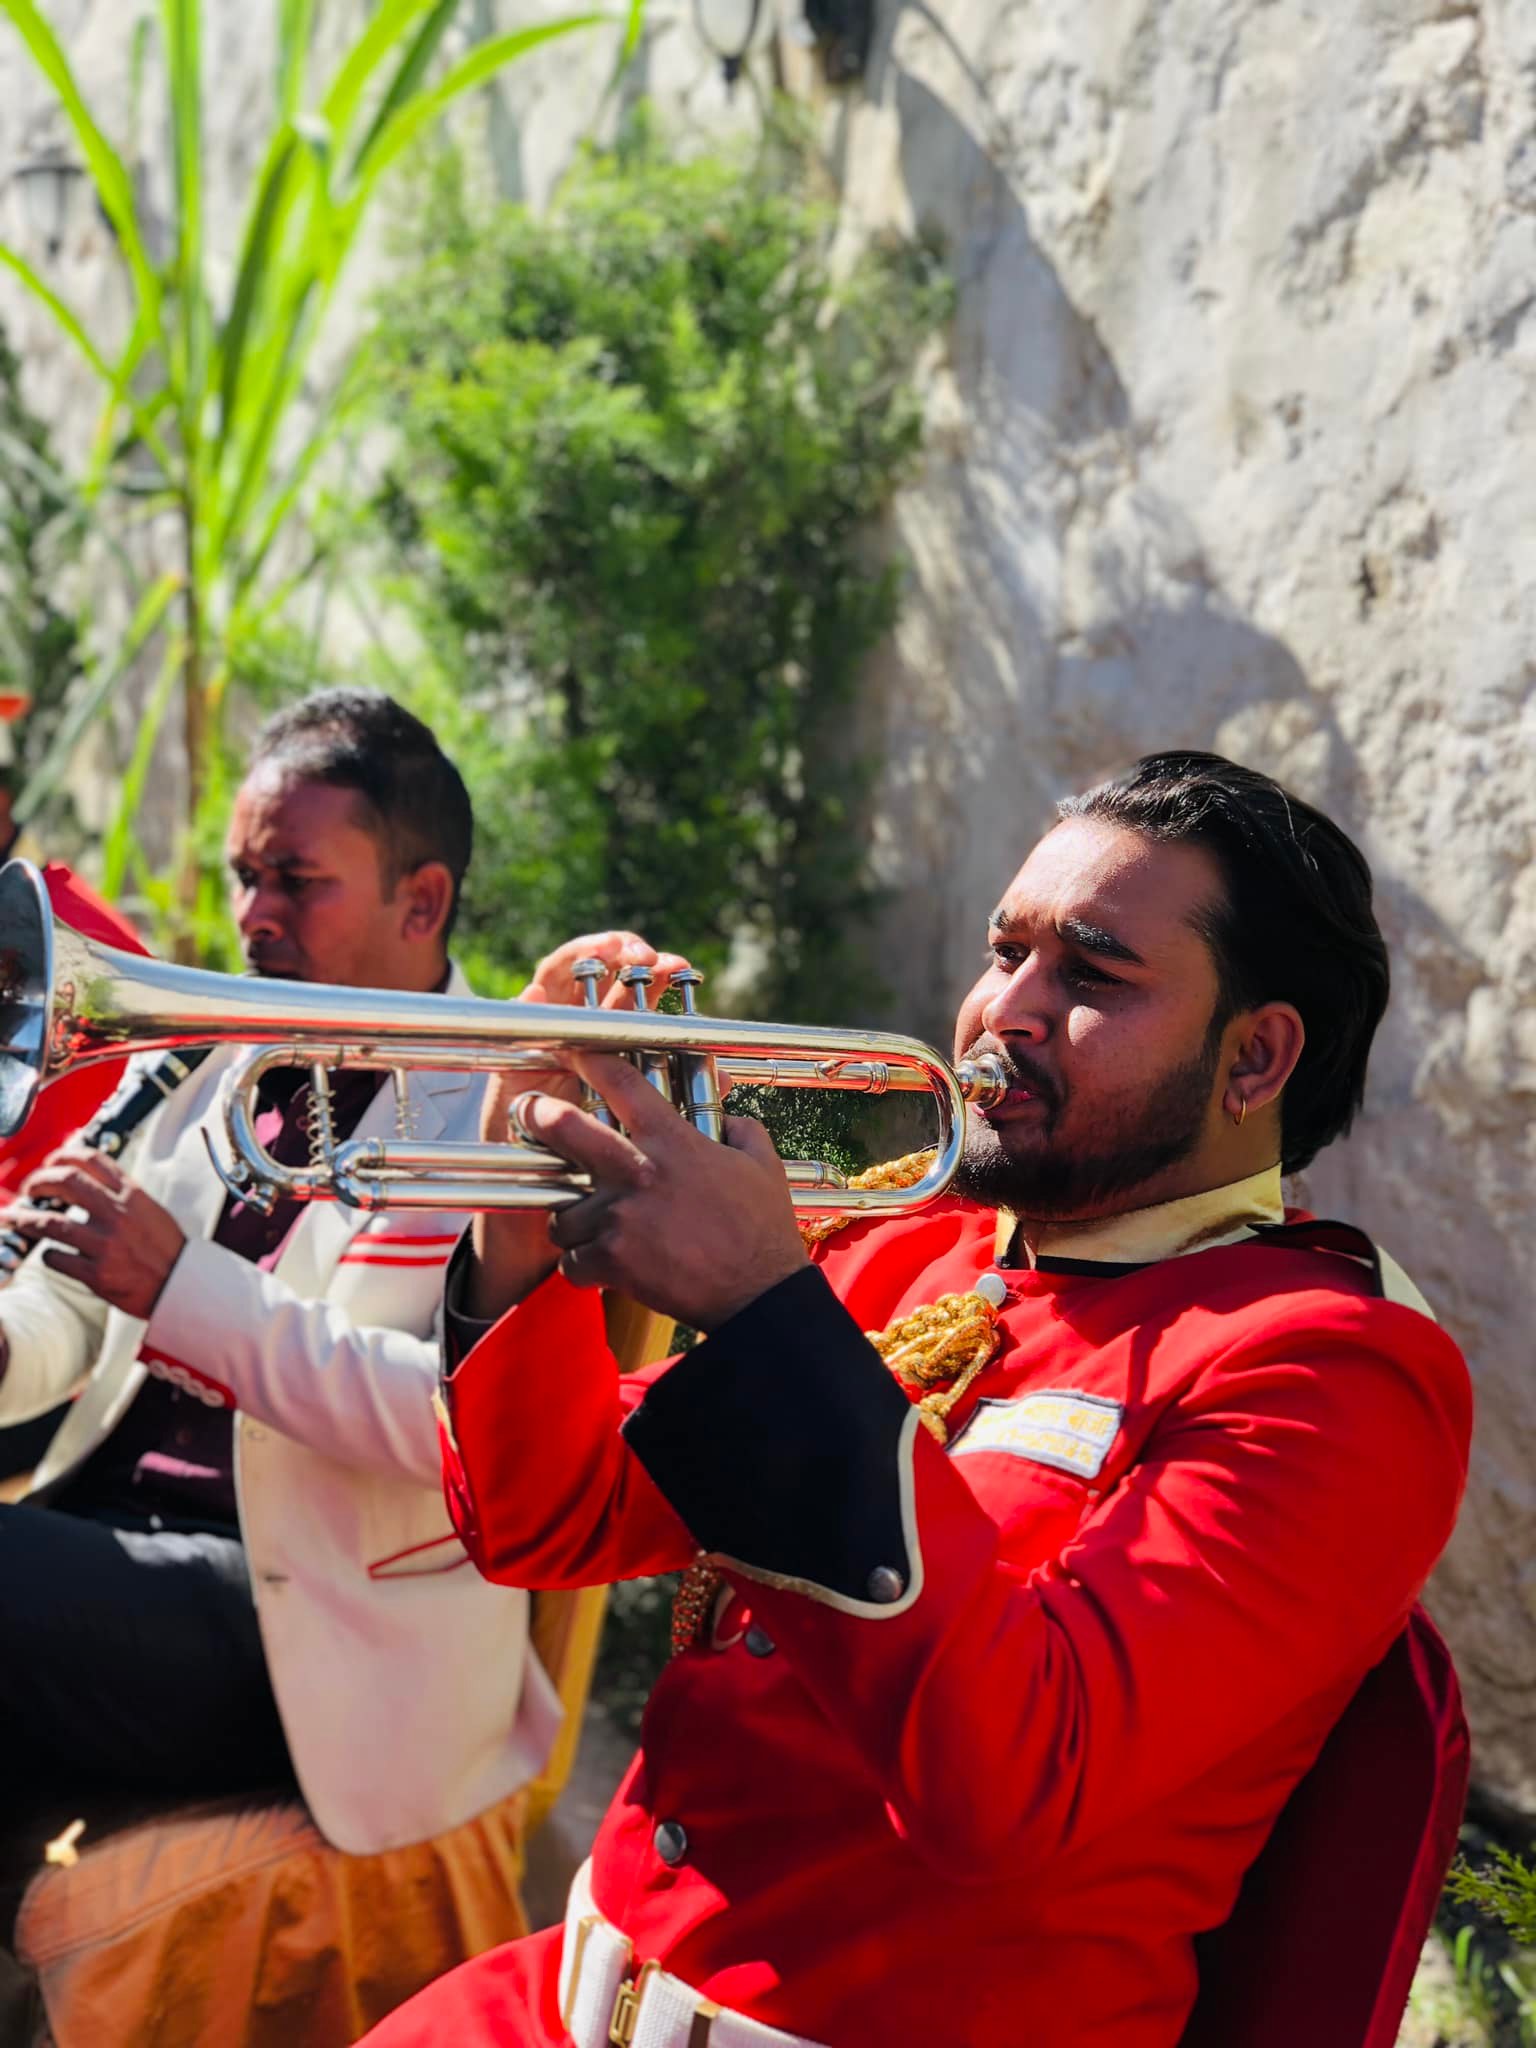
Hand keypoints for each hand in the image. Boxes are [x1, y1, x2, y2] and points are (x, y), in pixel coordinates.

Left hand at [10, 1147, 186, 1318]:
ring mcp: (106, 1245)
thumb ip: (121, 1195)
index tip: (50, 1162)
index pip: (92, 1160)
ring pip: (51, 1223)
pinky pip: (58, 1260)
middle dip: (39, 1181)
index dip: (63, 1155)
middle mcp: (118, 1215)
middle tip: (29, 1188)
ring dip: (25, 1218)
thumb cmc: (166, 1249)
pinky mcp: (98, 1275)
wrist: (183, 1287)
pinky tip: (49, 1254)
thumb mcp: (150, 1210)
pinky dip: (48, 1255)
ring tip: (13, 1218)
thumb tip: (88, 1178)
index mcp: (132, 1196)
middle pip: (66, 1183)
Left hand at [519, 1052, 807, 1331]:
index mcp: (671, 1141)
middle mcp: (637, 1171)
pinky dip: (583, 1266)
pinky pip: (571, 1261)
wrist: (758, 1293)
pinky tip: (602, 1266)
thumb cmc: (762, 1227)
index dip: (591, 1059)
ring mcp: (619, 1217)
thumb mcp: (761, 1163)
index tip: (575, 1052)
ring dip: (571, 1220)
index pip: (620, 1082)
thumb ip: (739, 1129)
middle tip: (530, 1114)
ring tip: (589, 1227)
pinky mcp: (611, 1261)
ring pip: (560, 1212)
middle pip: (562, 1127)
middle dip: (537, 1115)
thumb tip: (728, 1117)